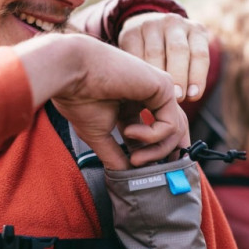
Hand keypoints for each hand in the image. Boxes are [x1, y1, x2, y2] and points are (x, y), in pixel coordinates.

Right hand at [16, 32, 188, 169]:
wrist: (72, 72)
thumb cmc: (79, 98)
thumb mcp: (99, 135)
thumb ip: (115, 156)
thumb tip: (127, 177)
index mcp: (133, 104)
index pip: (154, 131)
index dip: (152, 153)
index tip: (141, 170)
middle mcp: (148, 95)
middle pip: (173, 130)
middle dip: (167, 155)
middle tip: (157, 174)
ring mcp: (158, 89)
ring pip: (175, 130)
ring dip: (156, 152)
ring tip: (134, 159)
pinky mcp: (164, 87)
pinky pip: (171, 123)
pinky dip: (152, 137)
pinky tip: (129, 133)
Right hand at [118, 12, 208, 101]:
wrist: (148, 33)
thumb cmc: (175, 57)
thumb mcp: (190, 60)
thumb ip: (191, 75)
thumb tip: (189, 97)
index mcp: (195, 30)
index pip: (200, 53)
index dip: (197, 76)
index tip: (193, 96)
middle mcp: (174, 23)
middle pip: (178, 50)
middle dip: (179, 76)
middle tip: (176, 98)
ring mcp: (151, 25)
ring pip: (155, 52)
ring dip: (157, 76)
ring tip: (158, 96)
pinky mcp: (131, 32)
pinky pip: (134, 53)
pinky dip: (138, 71)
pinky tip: (140, 86)